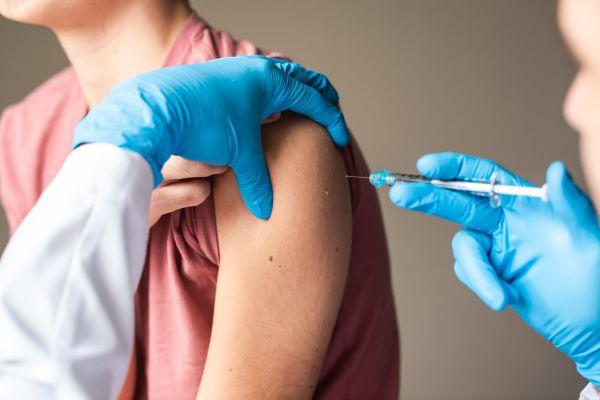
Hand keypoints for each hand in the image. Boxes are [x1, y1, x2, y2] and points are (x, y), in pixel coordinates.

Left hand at [73, 56, 348, 218]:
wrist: (155, 108)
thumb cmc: (202, 123)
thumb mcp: (237, 154)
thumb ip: (257, 181)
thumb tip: (265, 210)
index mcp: (270, 81)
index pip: (314, 99)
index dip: (331, 120)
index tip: (341, 138)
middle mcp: (255, 69)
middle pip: (301, 78)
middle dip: (319, 95)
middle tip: (331, 109)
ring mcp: (235, 71)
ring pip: (277, 77)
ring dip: (293, 92)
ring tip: (301, 109)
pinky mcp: (218, 79)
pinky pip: (256, 83)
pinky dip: (270, 95)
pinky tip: (263, 113)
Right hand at [389, 153, 599, 384]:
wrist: (588, 323)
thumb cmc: (595, 273)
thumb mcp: (588, 234)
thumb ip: (569, 202)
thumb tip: (556, 169)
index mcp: (524, 202)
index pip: (482, 177)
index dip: (454, 168)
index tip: (427, 165)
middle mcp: (503, 220)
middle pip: (457, 202)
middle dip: (429, 197)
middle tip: (402, 193)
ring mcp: (493, 248)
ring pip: (463, 248)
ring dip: (477, 271)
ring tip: (501, 296)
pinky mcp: (488, 273)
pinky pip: (469, 272)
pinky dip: (483, 284)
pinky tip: (507, 297)